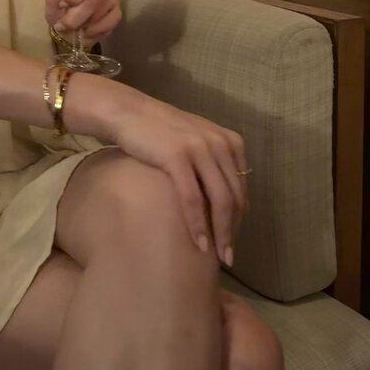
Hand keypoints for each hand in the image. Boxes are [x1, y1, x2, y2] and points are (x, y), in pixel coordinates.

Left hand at [45, 0, 121, 42]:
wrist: (66, 30)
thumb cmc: (58, 11)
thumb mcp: (52, 0)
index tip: (62, 5)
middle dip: (77, 14)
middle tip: (63, 24)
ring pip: (103, 9)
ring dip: (85, 23)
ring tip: (74, 28)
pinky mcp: (117, 13)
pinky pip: (110, 21)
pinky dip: (96, 30)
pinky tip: (86, 32)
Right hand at [106, 87, 247, 265]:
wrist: (128, 112)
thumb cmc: (159, 131)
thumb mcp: (196, 140)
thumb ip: (213, 162)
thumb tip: (226, 200)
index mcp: (229, 141)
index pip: (241, 188)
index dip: (239, 218)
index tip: (231, 238)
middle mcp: (220, 143)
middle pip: (235, 197)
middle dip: (233, 231)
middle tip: (228, 256)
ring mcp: (199, 148)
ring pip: (220, 201)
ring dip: (221, 233)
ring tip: (217, 256)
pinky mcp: (178, 156)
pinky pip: (193, 199)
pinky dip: (197, 225)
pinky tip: (198, 243)